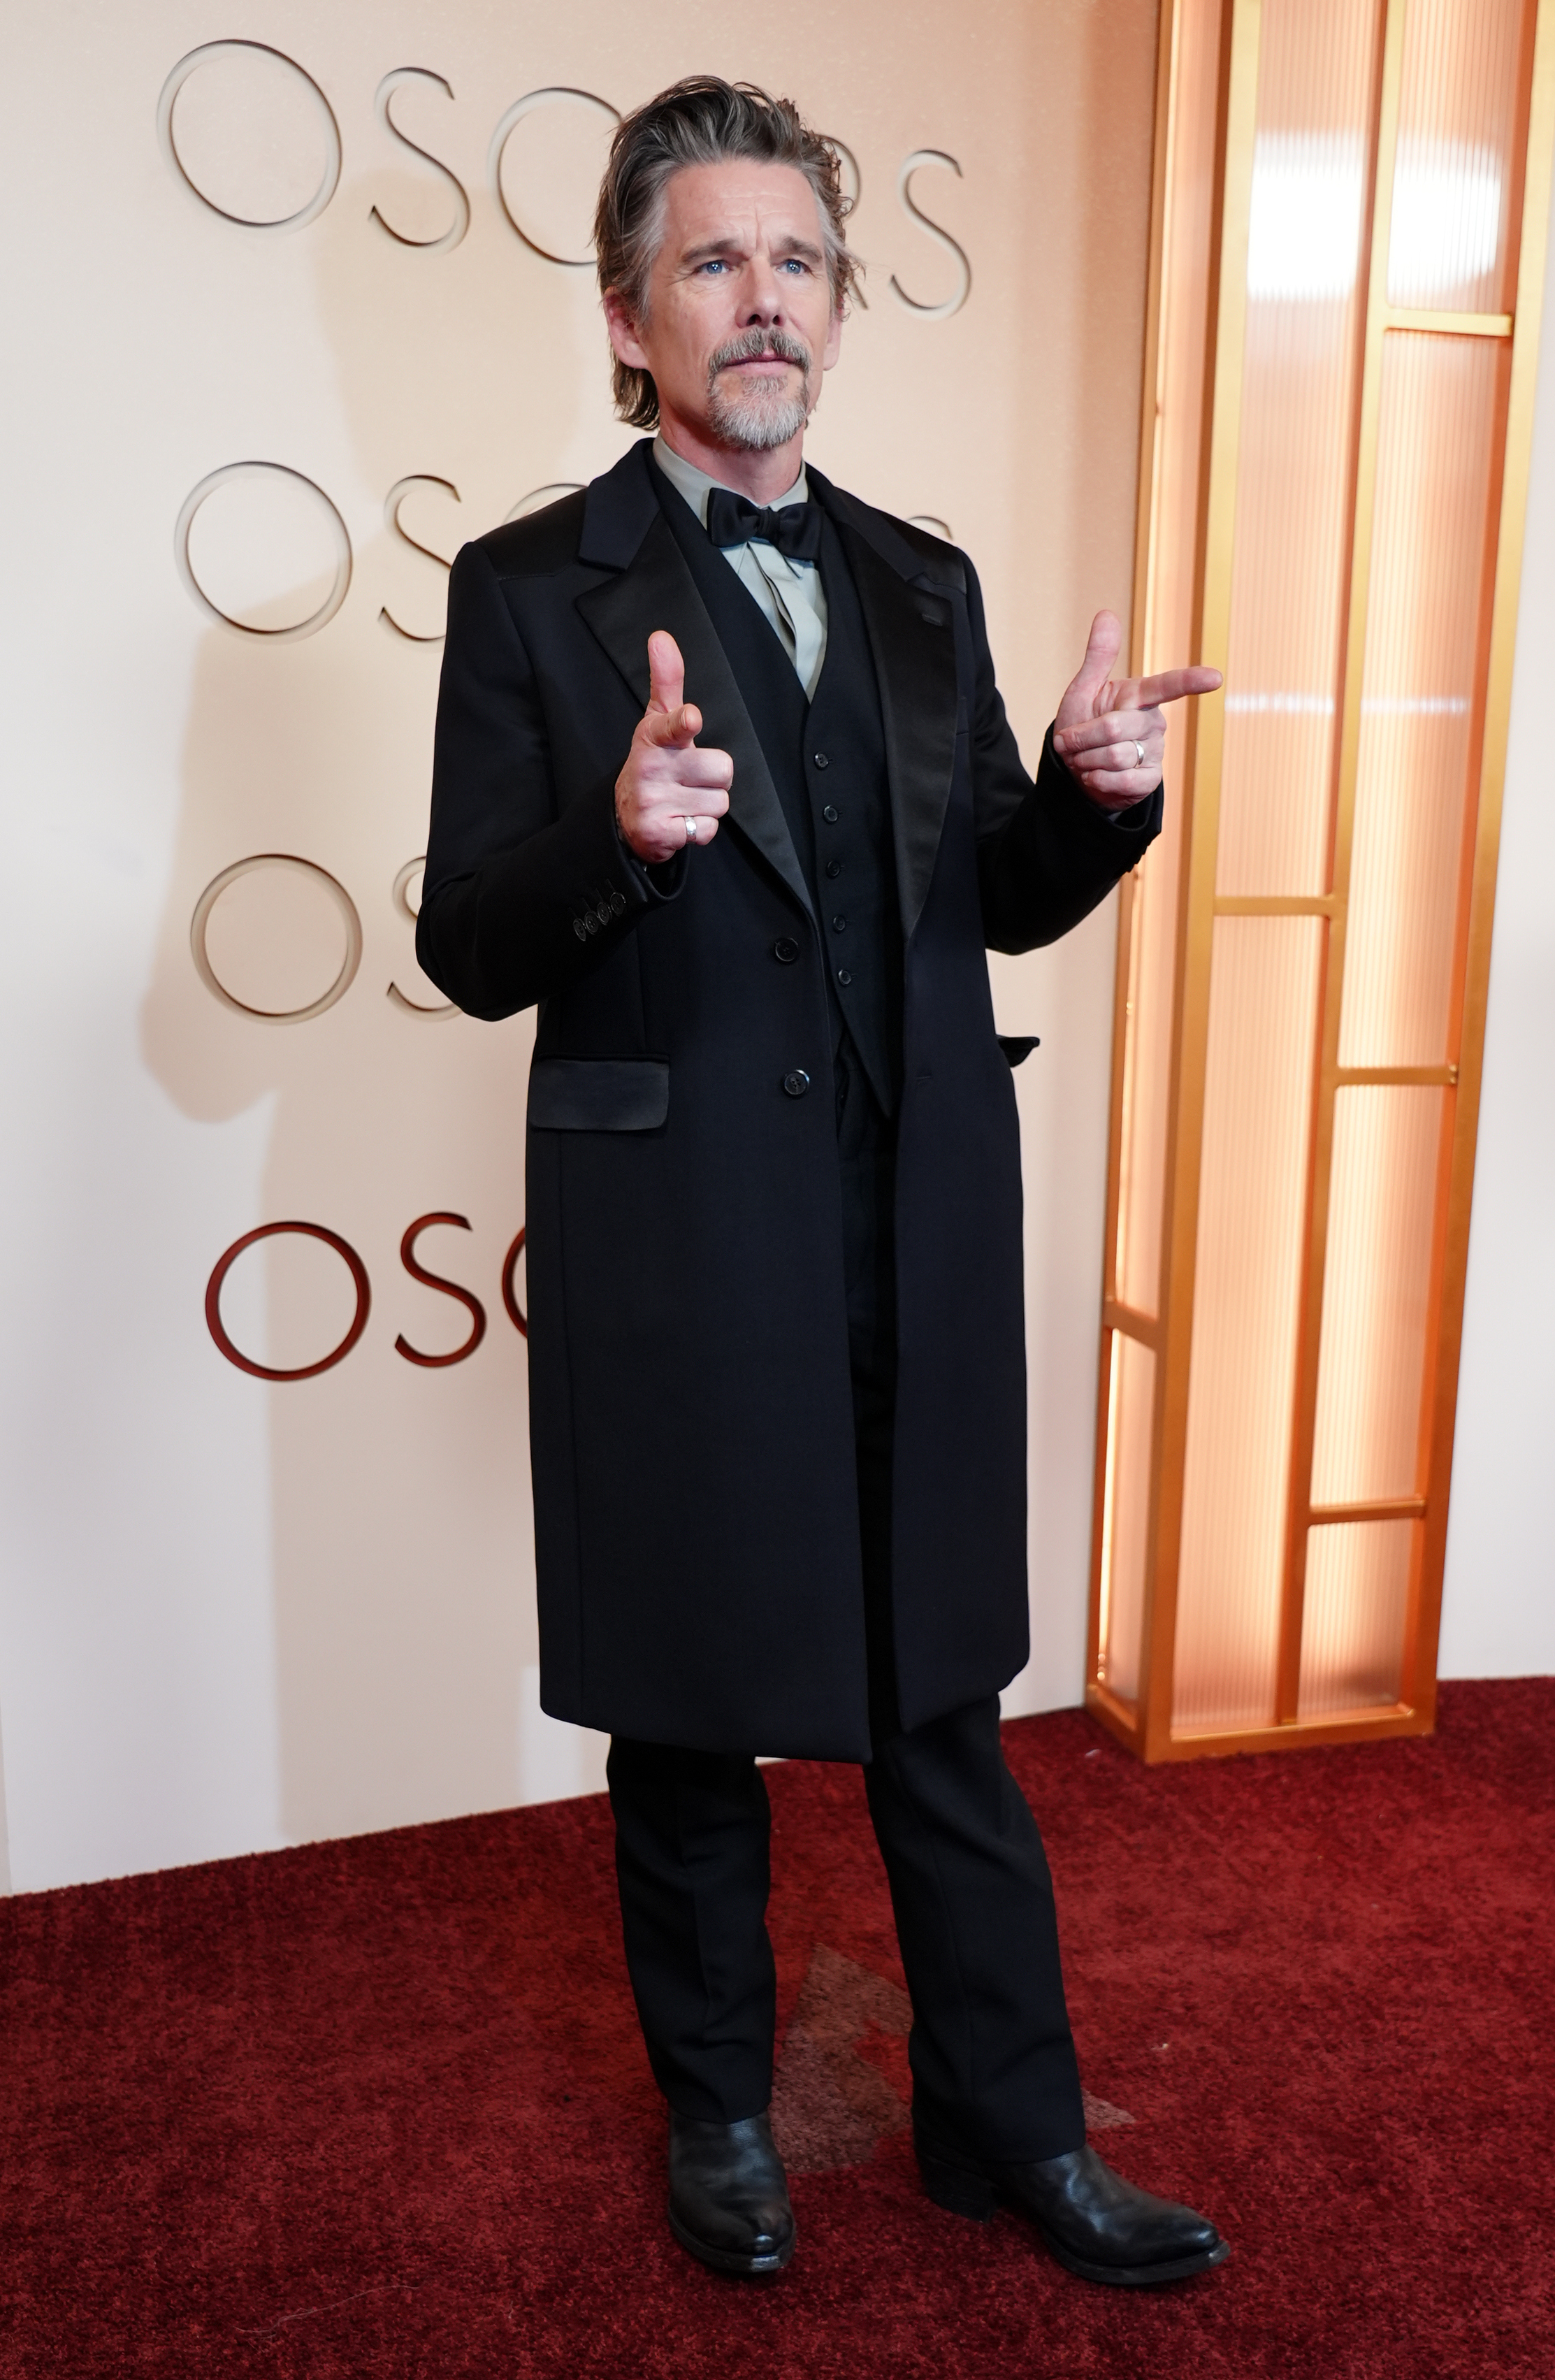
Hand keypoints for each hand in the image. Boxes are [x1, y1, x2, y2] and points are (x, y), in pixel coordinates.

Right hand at [614, 631, 732, 861]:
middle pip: (723, 769)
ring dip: (707, 805)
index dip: (685, 723)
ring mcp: (653, 802)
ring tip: (683, 800)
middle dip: (714, 778)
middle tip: (690, 779)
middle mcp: (651, 768)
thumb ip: (666, 681)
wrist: (626, 817)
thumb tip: (661, 636)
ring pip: (720, 802)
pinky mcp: (660, 834)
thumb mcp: (656, 721)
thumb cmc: (654, 762)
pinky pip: (707, 830)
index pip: (673, 726)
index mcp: (654, 738)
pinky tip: (680, 821)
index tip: (691, 718)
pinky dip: (699, 829)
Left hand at [1051, 610, 1222, 811]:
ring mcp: (1154, 751)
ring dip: (1087, 760)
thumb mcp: (1084, 690)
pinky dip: (1098, 780)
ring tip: (1086, 759)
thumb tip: (1106, 613)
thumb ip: (1098, 656)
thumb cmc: (1081, 727)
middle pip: (1113, 729)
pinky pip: (1122, 781)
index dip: (1191, 681)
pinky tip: (1096, 776)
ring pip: (1115, 756)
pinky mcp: (1149, 780)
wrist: (1076, 771)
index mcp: (1139, 696)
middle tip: (1072, 743)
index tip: (1215, 678)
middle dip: (1082, 738)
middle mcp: (1153, 722)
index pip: (1167, 686)